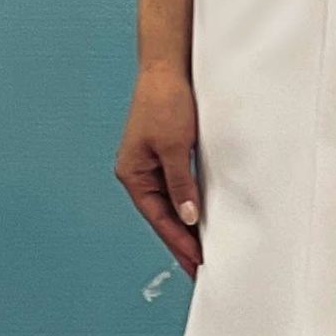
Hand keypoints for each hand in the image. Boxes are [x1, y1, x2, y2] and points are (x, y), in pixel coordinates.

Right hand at [114, 66, 203, 278]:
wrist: (167, 69)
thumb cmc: (165, 102)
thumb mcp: (175, 147)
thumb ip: (181, 184)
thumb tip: (188, 217)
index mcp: (133, 174)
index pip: (159, 218)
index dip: (178, 242)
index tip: (196, 263)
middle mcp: (139, 173)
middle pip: (162, 215)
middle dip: (181, 240)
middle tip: (201, 266)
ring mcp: (151, 164)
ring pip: (170, 204)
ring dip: (185, 225)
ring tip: (202, 250)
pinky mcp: (165, 154)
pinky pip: (177, 187)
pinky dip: (188, 204)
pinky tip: (199, 217)